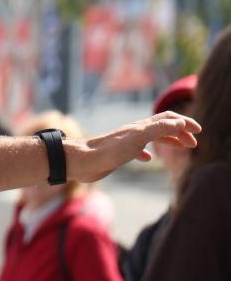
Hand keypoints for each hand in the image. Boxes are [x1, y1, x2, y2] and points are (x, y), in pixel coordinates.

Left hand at [72, 112, 200, 182]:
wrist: (82, 161)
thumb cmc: (109, 150)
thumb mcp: (138, 138)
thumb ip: (159, 129)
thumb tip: (180, 122)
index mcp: (141, 127)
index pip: (168, 119)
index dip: (184, 123)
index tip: (198, 131)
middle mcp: (135, 132)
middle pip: (162, 128)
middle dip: (180, 133)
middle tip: (193, 144)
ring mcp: (126, 143)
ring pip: (151, 138)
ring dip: (168, 141)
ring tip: (179, 148)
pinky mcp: (118, 154)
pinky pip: (137, 150)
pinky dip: (147, 152)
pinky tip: (148, 158)